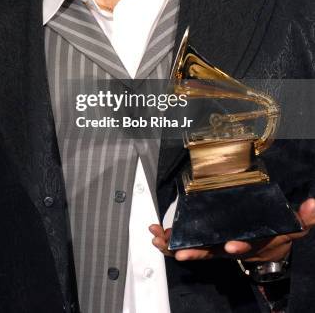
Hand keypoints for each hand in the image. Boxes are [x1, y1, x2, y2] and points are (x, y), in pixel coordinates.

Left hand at [150, 197, 314, 261]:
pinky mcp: (208, 242)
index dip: (239, 247)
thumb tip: (314, 205)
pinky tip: (158, 234)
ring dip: (176, 244)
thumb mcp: (293, 228)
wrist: (268, 247)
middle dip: (195, 251)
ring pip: (196, 248)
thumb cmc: (276, 235)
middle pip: (214, 252)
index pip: (248, 246)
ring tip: (159, 239)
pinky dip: (173, 238)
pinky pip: (189, 242)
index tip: (230, 247)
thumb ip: (304, 218)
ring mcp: (218, 247)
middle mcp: (233, 247)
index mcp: (254, 243)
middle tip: (179, 250)